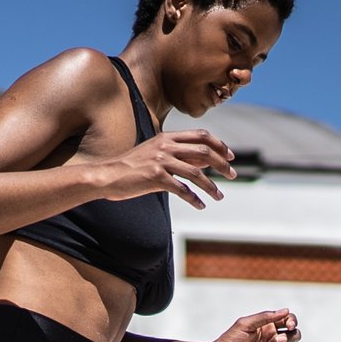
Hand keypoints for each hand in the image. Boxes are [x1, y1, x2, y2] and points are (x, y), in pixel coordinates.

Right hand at [94, 130, 235, 209]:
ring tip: (219, 196)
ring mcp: (161, 161)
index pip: (201, 136)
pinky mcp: (156, 177)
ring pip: (196, 173)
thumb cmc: (131, 167)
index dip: (219, 145)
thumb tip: (204, 160)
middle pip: (204, 152)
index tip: (230, 156)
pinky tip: (201, 205)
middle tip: (233, 175)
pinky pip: (182, 189)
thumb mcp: (155, 153)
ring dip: (211, 186)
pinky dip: (194, 198)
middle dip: (222, 165)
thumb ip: (178, 154)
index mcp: (167, 137)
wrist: (107, 176)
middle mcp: (166, 146)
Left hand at [205, 309, 298, 341]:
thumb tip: (286, 310)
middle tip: (277, 341)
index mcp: (266, 326)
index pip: (288, 320)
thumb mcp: (245, 325)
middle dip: (291, 337)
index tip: (289, 326)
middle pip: (294, 335)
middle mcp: (271, 339)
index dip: (293, 321)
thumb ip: (265, 317)